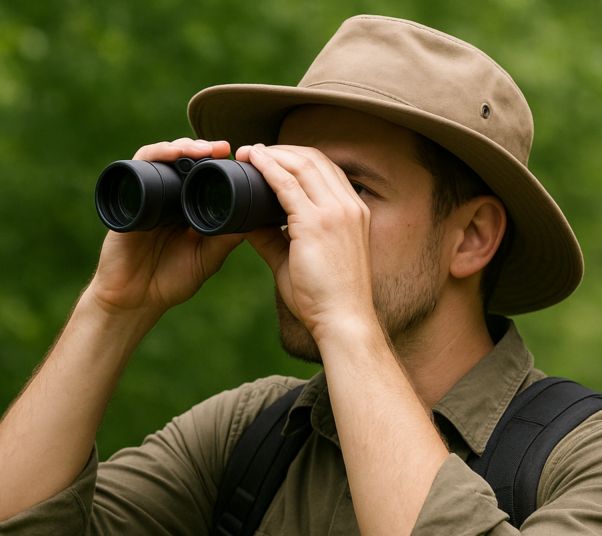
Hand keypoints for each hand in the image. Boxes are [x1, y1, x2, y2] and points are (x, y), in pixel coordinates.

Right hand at [86, 139, 246, 319]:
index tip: (238, 159)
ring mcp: (146, 196)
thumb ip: (224, 241)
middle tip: (223, 148)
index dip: (219, 164)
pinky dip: (155, 154)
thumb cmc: (169, 283)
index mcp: (186, 209)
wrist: (133, 301)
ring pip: (163, 158)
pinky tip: (171, 154)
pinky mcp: (127, 198)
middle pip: (183, 161)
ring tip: (200, 149)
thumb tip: (253, 219)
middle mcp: (167, 198)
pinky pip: (138, 167)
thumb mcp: (205, 260)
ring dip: (182, 147)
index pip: (202, 176)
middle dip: (203, 149)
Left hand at [238, 143, 378, 342]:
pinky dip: (268, 168)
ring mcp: (336, 212)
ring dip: (273, 154)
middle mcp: (349, 205)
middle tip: (253, 151)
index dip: (297, 158)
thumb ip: (274, 239)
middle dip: (283, 150)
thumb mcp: (297, 260)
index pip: (326, 170)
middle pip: (315, 159)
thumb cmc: (324, 298)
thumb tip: (248, 224)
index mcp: (353, 212)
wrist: (343, 321)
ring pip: (302, 164)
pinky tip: (253, 162)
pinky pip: (288, 184)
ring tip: (248, 152)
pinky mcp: (316, 223)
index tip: (271, 158)